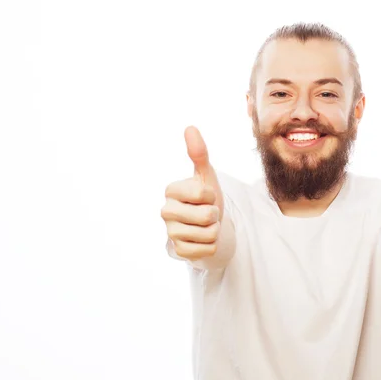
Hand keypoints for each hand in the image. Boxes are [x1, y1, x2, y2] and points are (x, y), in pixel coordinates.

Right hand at [160, 126, 224, 259]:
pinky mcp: (179, 251)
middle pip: (207, 216)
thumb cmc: (206, 198)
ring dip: (214, 230)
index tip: (205, 197)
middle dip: (215, 215)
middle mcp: (165, 212)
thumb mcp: (206, 175)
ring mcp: (170, 233)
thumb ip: (198, 153)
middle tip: (207, 212)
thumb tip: (190, 127)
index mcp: (171, 191)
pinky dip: (212, 244)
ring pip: (209, 234)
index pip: (203, 194)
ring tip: (206, 225)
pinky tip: (202, 239)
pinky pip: (208, 249)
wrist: (207, 224)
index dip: (212, 196)